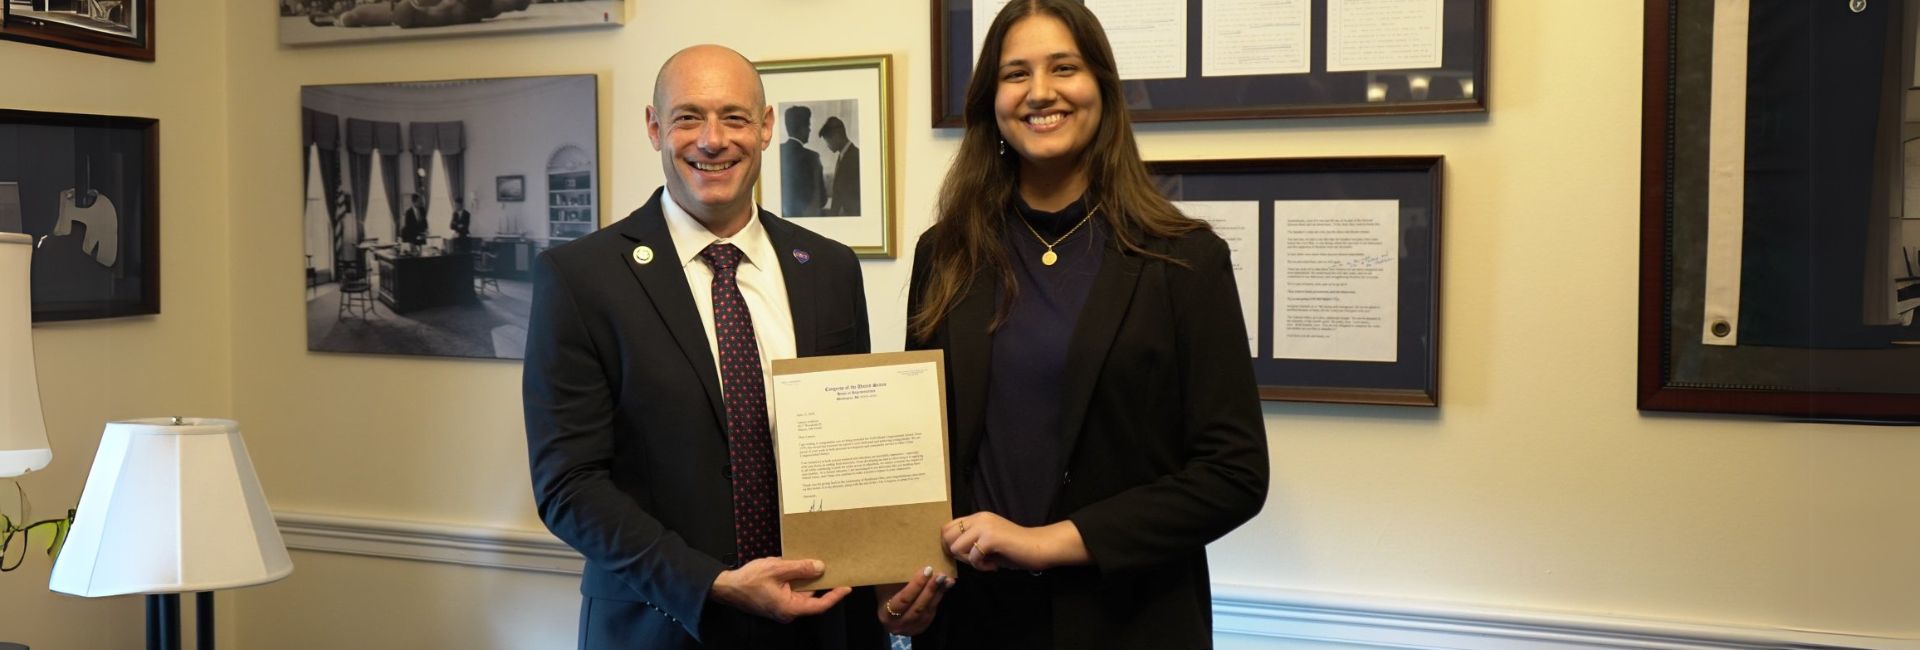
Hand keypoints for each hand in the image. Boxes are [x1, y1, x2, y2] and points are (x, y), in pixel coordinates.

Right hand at [709, 558, 851, 622]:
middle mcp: (788, 611)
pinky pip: (793, 590)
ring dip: (805, 578)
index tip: (847, 587)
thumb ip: (800, 568)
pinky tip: (794, 566)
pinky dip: (796, 579)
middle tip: (829, 564)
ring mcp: (783, 607)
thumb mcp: (777, 569)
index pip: (820, 605)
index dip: (835, 596)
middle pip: (812, 596)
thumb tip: (820, 567)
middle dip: (819, 581)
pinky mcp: (778, 601)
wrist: (727, 587)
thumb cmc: (748, 581)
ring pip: (802, 591)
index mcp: (790, 608)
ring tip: (807, 560)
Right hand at [875, 565, 952, 635]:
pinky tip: (946, 585)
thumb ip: (894, 577)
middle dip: (930, 589)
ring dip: (938, 593)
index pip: (903, 600)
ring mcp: (911, 629)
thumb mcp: (885, 586)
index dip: (916, 585)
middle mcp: (898, 625)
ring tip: (946, 579)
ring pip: (928, 610)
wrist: (887, 610)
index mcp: (886, 614)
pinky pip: (933, 612)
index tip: (926, 570)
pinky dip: (940, 597)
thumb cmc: (885, 592)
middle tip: (940, 574)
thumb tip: (906, 556)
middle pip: (918, 607)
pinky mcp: (921, 627)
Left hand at [941, 513, 1088, 571]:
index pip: (948, 527)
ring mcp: (984, 527)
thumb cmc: (1015, 548)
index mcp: (978, 518)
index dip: (950, 545)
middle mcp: (979, 518)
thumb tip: (951, 551)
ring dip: (968, 561)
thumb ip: (971, 541)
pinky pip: (972, 557)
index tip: (965, 556)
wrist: (1038, 547)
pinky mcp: (991, 538)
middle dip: (956, 553)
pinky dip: (981, 567)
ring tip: (985, 563)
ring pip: (956, 547)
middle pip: (947, 536)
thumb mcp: (989, 541)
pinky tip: (993, 566)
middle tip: (974, 560)